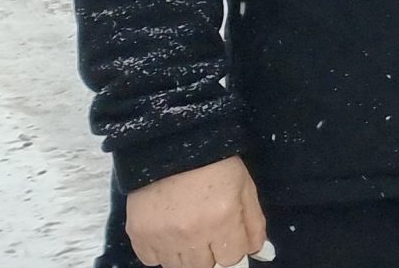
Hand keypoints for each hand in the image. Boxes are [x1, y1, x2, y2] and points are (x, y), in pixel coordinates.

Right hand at [124, 156, 269, 267]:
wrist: (172, 144)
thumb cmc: (215, 164)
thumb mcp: (245, 188)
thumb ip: (254, 224)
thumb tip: (260, 252)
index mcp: (223, 219)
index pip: (232, 258)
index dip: (231, 246)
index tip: (226, 232)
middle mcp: (192, 233)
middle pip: (204, 266)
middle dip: (209, 251)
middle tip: (206, 229)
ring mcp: (163, 236)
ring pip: (178, 266)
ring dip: (186, 253)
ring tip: (187, 229)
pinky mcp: (138, 233)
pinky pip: (151, 260)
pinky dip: (160, 251)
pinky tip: (167, 231)